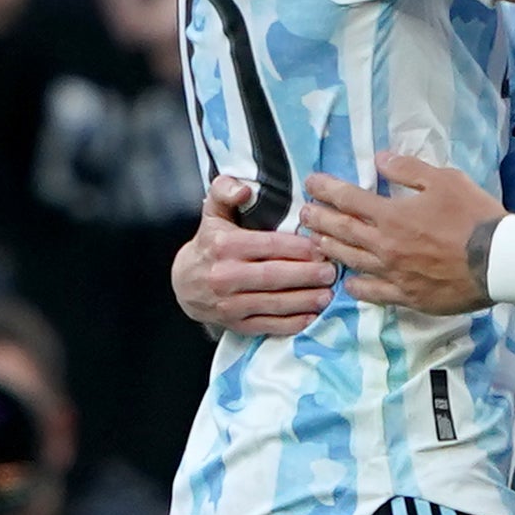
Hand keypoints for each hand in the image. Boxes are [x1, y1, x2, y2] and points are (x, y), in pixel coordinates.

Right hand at [174, 180, 338, 333]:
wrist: (183, 283)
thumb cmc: (208, 243)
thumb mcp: (212, 212)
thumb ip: (225, 191)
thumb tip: (244, 189)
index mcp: (224, 245)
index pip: (268, 246)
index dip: (298, 248)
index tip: (321, 248)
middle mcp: (225, 276)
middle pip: (274, 276)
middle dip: (307, 275)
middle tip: (332, 272)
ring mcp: (229, 304)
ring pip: (273, 303)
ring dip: (304, 301)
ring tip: (328, 295)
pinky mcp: (235, 324)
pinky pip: (267, 325)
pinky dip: (291, 324)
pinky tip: (311, 317)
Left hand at [293, 150, 494, 317]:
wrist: (498, 260)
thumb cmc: (474, 216)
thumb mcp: (445, 180)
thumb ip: (408, 170)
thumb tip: (379, 160)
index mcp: (392, 216)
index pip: (349, 200)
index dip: (327, 189)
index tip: (311, 183)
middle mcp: (385, 246)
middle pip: (343, 231)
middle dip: (320, 218)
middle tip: (303, 212)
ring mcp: (393, 274)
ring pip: (352, 261)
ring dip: (330, 249)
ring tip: (315, 241)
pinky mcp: (406, 296)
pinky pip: (374, 293)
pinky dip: (357, 287)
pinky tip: (348, 283)